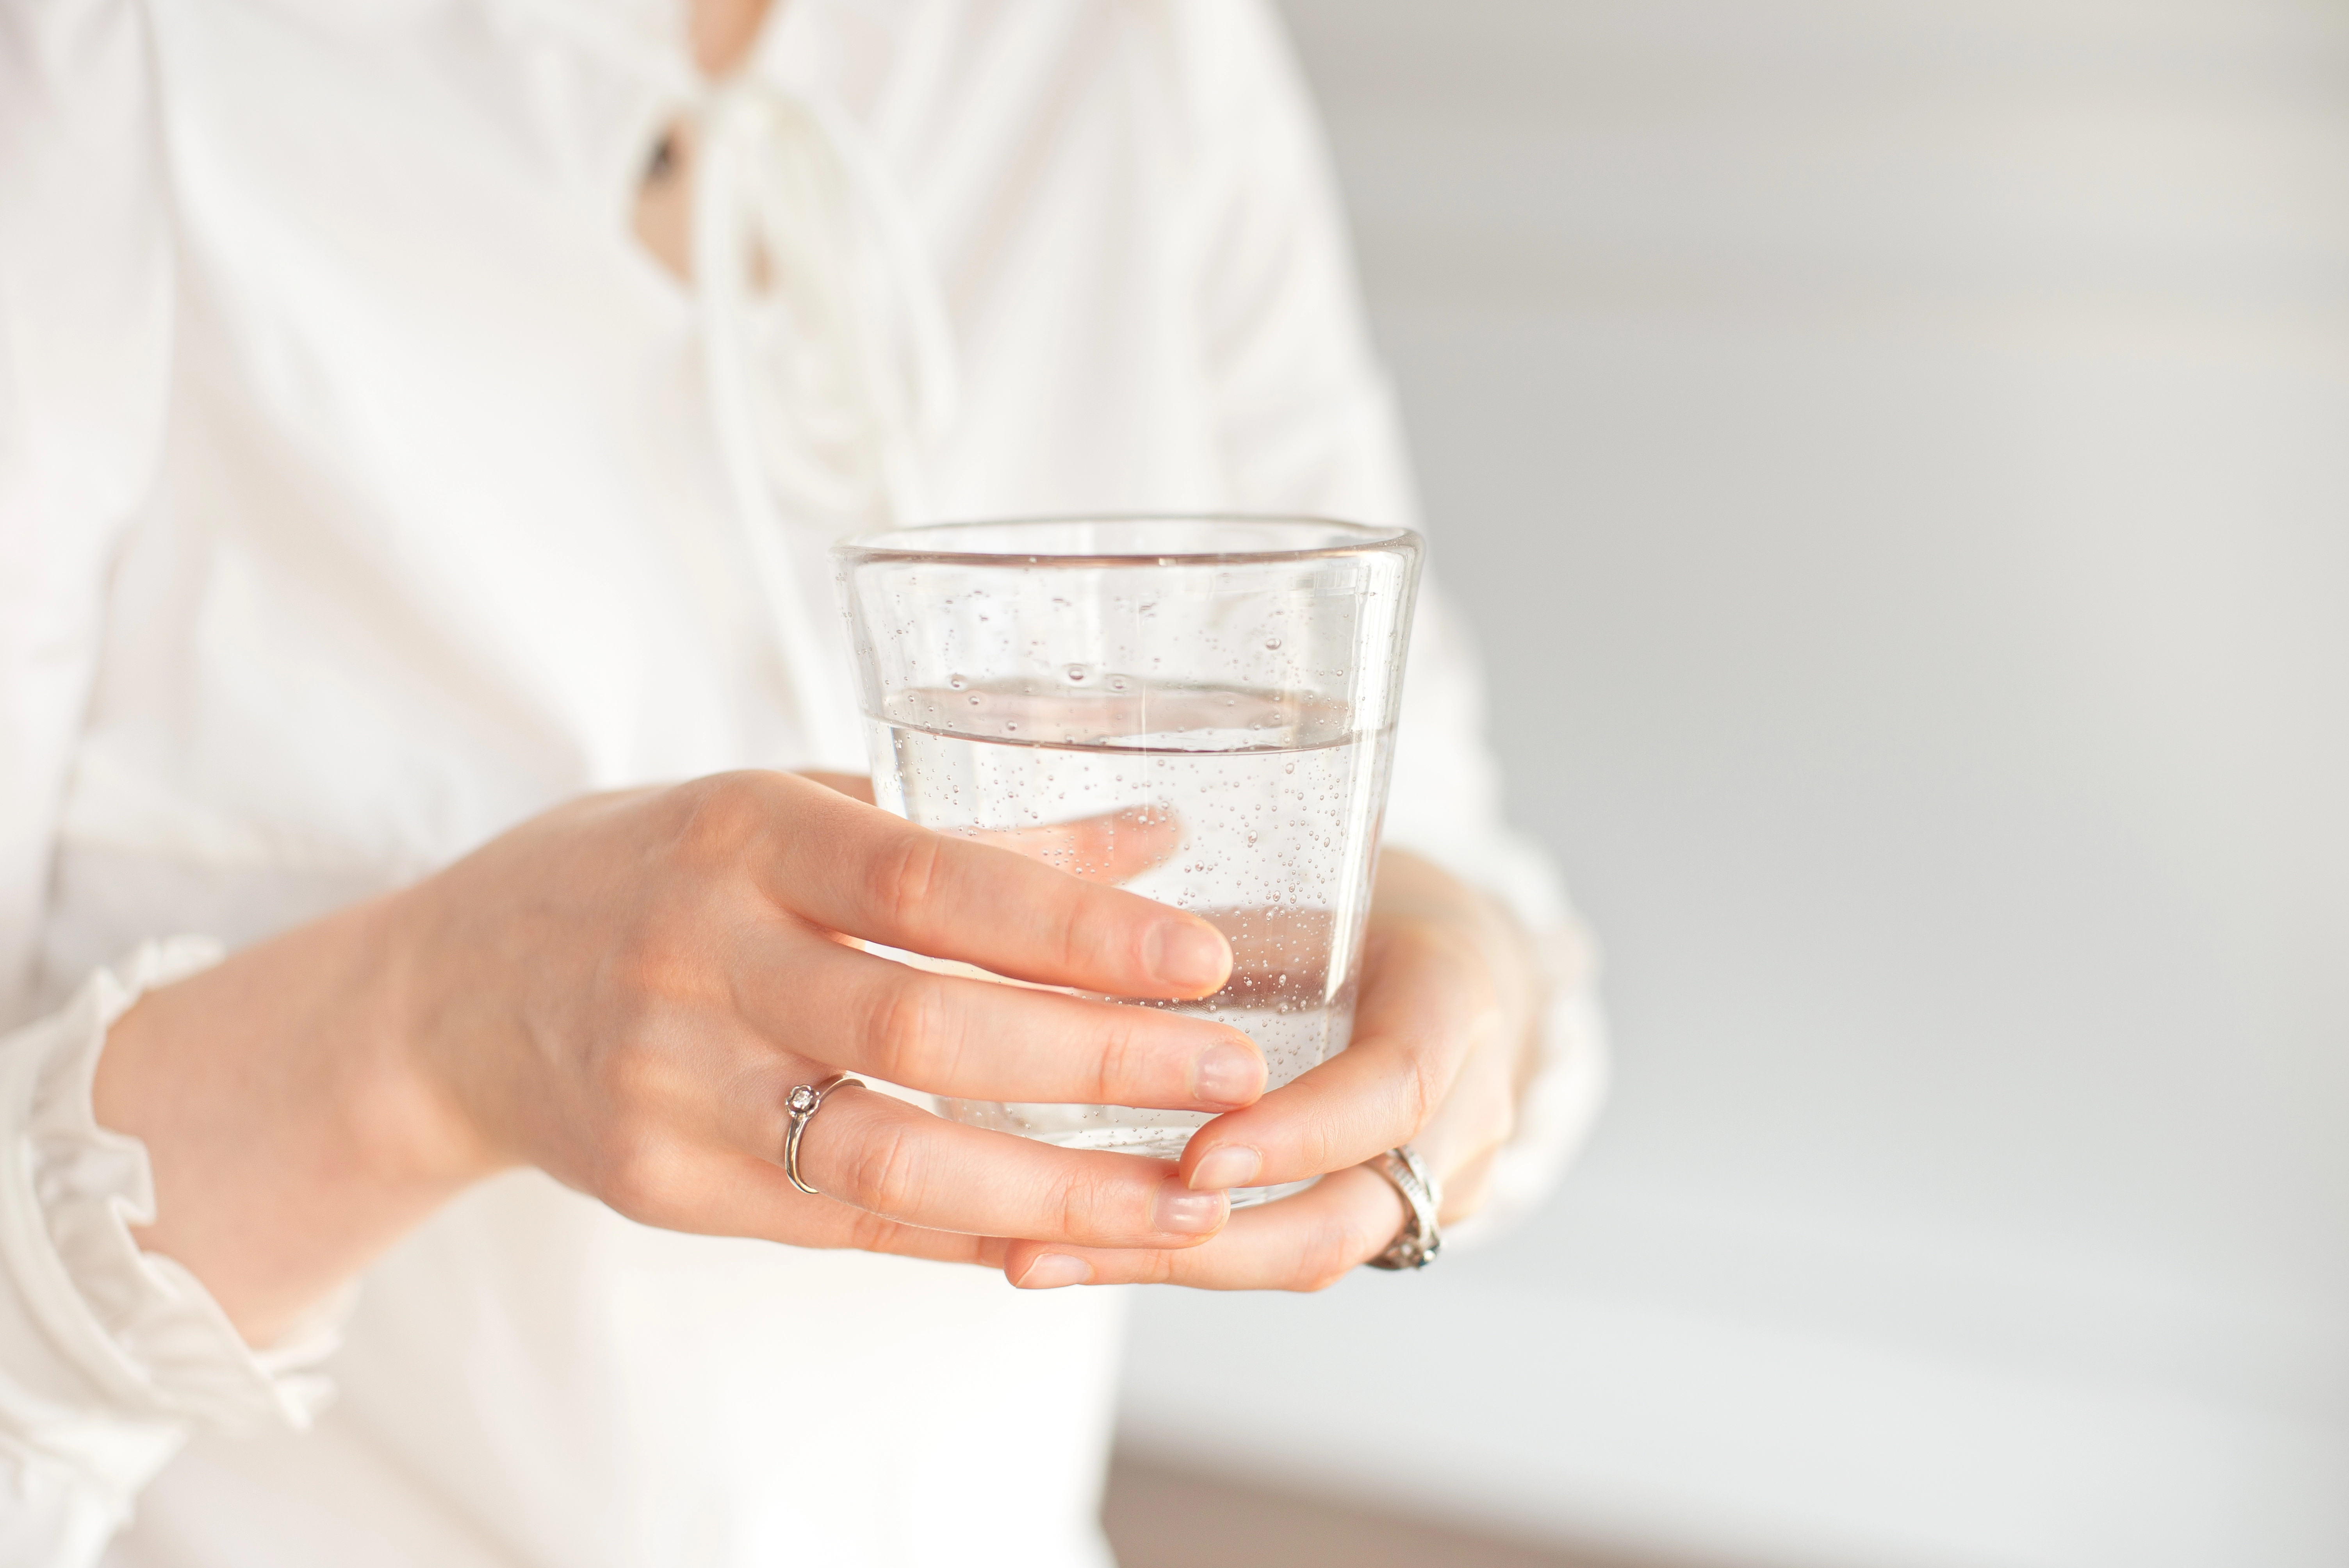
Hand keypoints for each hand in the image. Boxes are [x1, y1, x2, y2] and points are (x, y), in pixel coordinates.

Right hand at [399, 771, 1283, 1256]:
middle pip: (918, 1028)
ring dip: (1053, 1186)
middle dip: (1094, 1060)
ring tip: (1186, 1193)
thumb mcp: (778, 810)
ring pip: (885, 1155)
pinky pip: (840, 1221)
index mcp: (737, 836)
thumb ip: (956, 827)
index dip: (1071, 923)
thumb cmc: (647, 872)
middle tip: (1232, 1074)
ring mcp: (671, 1087)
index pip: (925, 880)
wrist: (448, 995)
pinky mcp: (661, 1187)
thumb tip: (1151, 838)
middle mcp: (699, 959)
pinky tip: (1072, 1235)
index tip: (1201, 954)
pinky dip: (966, 1233)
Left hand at [996, 848, 1545, 1290]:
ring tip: (1042, 1259)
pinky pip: (1286, 1255)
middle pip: (1355, 1213)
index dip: (1303, 1132)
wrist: (1449, 963)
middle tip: (1089, 1231)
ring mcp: (1435, 1183)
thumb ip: (1235, 917)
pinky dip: (1182, 1260)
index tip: (1197, 1157)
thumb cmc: (1367, 904)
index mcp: (1458, 1000)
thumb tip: (1089, 891)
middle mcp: (1467, 1110)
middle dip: (1220, 1240)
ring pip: (1313, 1253)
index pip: (1399, 1088)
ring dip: (1174, 1266)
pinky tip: (1074, 1255)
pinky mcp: (1386, 1224)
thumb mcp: (1327, 884)